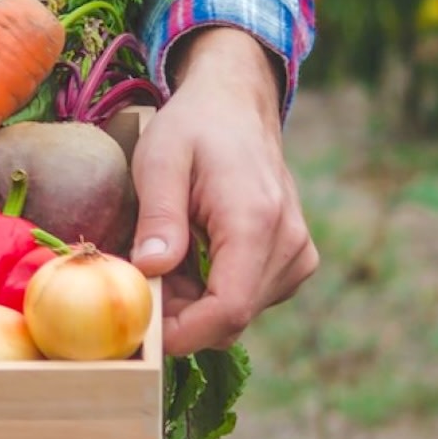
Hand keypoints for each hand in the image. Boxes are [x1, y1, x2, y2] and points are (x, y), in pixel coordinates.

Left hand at [128, 27, 318, 355]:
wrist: (237, 105)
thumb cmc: (194, 128)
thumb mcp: (160, 160)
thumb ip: (158, 216)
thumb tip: (148, 271)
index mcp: (256, 222)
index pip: (229, 309)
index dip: (183, 333)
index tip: (141, 331)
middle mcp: (289, 245)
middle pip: (230, 318)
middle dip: (179, 314)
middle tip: (140, 277)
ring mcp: (296, 256)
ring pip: (237, 312)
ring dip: (193, 301)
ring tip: (166, 252)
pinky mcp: (294, 261)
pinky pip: (248, 297)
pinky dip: (211, 289)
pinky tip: (191, 254)